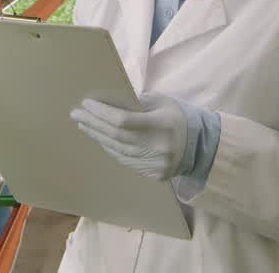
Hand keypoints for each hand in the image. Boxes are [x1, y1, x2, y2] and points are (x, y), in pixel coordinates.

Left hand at [71, 93, 190, 180]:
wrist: (201, 146)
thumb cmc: (177, 117)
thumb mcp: (162, 103)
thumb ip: (137, 103)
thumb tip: (108, 102)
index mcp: (162, 124)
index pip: (123, 120)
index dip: (102, 113)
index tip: (86, 104)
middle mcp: (159, 146)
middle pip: (116, 136)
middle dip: (93, 123)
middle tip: (76, 114)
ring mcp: (156, 163)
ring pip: (118, 150)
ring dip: (98, 136)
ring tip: (84, 125)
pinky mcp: (154, 174)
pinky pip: (125, 161)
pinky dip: (110, 149)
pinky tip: (100, 139)